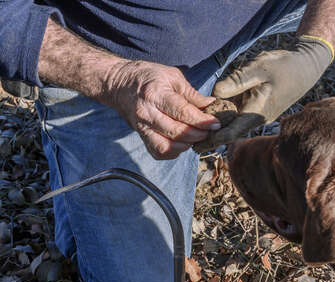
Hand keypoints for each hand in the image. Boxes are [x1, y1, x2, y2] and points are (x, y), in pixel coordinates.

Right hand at [101, 60, 220, 159]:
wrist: (118, 83)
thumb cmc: (148, 76)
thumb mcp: (172, 76)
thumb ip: (192, 94)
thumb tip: (212, 105)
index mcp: (156, 94)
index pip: (183, 112)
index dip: (202, 121)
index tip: (216, 124)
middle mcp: (147, 113)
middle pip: (176, 132)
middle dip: (198, 135)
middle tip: (210, 132)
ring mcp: (142, 127)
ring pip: (166, 147)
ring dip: (186, 146)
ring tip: (196, 137)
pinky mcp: (140, 136)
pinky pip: (158, 152)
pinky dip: (173, 152)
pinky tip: (182, 143)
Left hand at [196, 36, 332, 150]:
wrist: (304, 67)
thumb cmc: (283, 67)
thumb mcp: (259, 68)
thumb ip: (236, 81)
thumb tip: (215, 94)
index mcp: (257, 111)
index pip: (232, 131)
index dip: (214, 138)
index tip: (198, 145)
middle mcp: (256, 117)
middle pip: (231, 131)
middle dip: (212, 139)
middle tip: (192, 147)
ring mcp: (257, 113)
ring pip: (234, 124)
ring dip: (217, 130)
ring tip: (198, 139)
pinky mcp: (257, 108)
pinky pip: (239, 116)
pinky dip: (225, 120)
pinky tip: (212, 121)